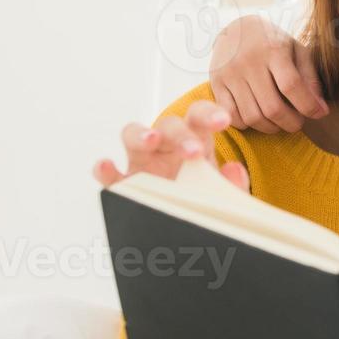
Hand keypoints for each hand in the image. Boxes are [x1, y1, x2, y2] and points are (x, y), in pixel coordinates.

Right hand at [92, 99, 248, 190]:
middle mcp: (166, 146)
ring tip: (151, 140)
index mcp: (195, 141)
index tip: (223, 121)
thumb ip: (234, 183)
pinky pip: (110, 174)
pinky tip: (106, 165)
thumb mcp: (225, 194)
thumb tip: (234, 169)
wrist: (187, 224)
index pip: (200, 117)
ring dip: (141, 134)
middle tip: (194, 152)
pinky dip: (104, 169)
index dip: (210, 114)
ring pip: (133, 135)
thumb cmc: (205, 198)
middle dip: (181, 134)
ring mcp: (142, 162)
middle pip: (169, 125)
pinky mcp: (124, 184)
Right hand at [210, 15, 327, 133]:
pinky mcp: (216, 84)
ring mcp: (230, 74)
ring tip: (280, 122)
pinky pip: (233, 117)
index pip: (292, 86)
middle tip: (298, 123)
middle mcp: (249, 62)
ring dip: (271, 128)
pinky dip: (249, 125)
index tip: (319, 114)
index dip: (308, 106)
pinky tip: (259, 118)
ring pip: (252, 117)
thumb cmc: (274, 43)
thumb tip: (320, 109)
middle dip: (291, 123)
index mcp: (273, 49)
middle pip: (272, 107)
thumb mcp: (296, 50)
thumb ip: (310, 77)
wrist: (235, 29)